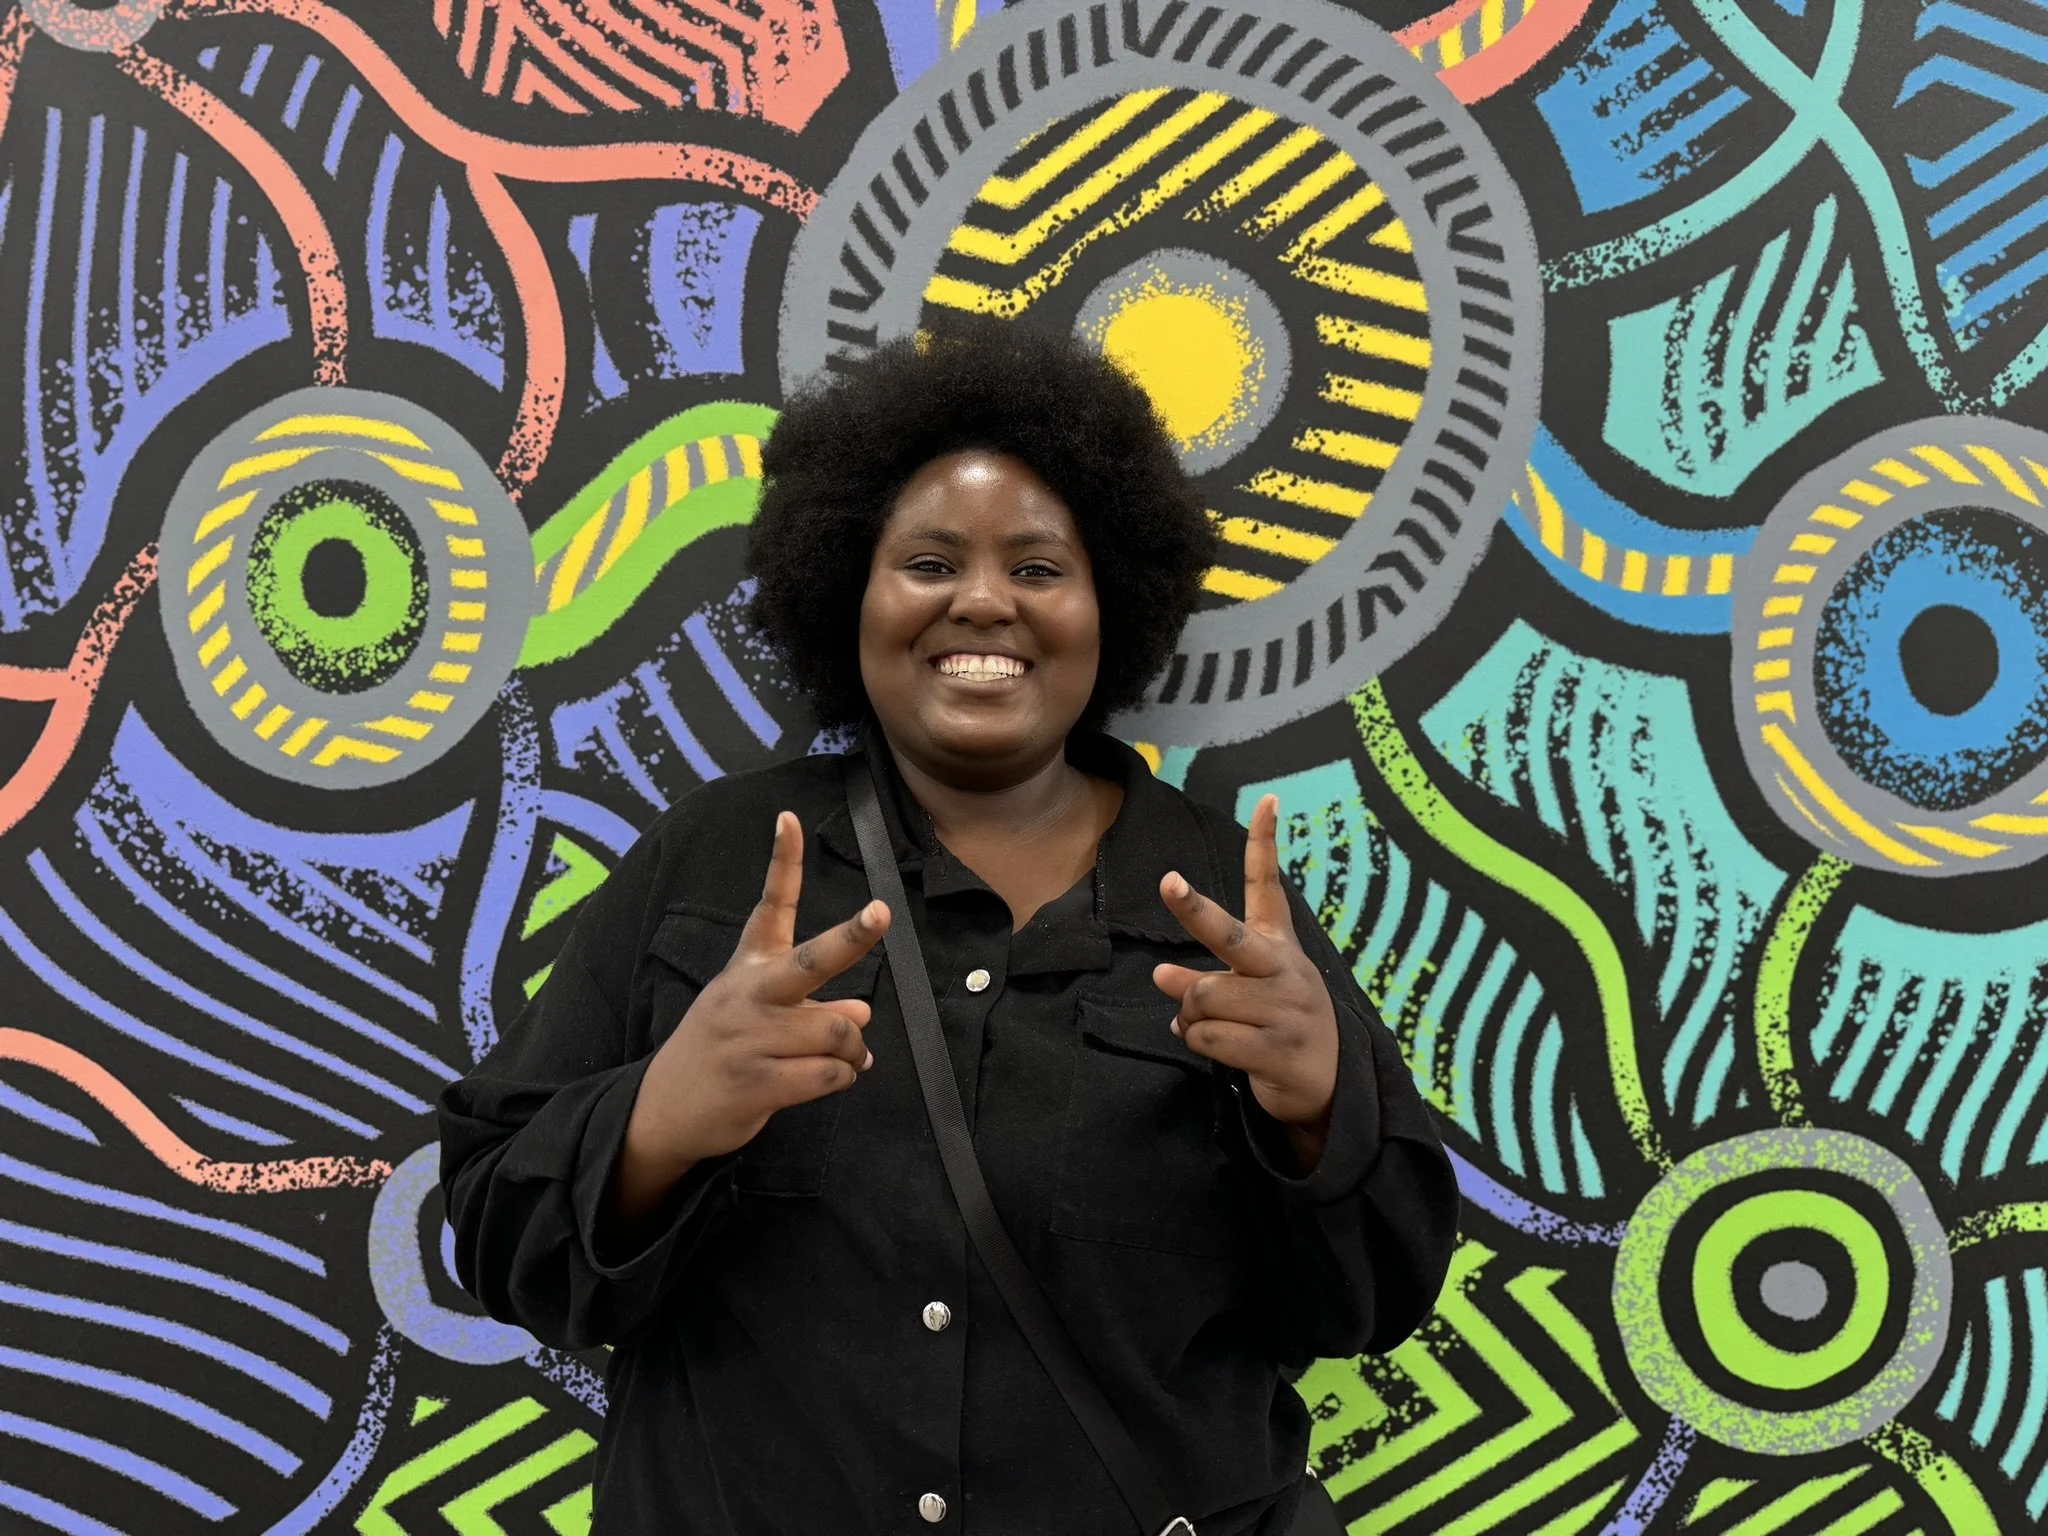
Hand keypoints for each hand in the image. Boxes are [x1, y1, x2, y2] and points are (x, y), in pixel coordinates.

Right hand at [624, 811, 890, 1181]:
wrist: (663, 1111)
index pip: (769, 906)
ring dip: (853, 1048)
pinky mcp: (755, 1083)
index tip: (788, 817)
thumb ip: (811, 1008)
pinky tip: (835, 1077)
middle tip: (880, 912)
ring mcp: (749, 1039)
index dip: (782, 861)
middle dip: (850, 937)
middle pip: (809, 962)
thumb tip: (861, 1012)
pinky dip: (843, 1076)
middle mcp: (747, 995)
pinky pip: (826, 1074)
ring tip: (848, 1056)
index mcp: (746, 968)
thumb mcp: (757, 1018)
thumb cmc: (721, 1052)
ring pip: (835, 1029)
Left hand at [1151, 794, 1339, 1164]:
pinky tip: (1211, 1044)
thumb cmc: (1280, 1024)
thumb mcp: (1251, 992)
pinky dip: (1196, 1041)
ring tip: (1200, 1022)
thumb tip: (1160, 977)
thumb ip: (1206, 977)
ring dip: (1188, 1014)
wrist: (1330, 1085)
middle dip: (1196, 910)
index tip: (1267, 800)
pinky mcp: (1275, 1050)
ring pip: (1203, 997)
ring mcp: (1283, 1011)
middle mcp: (1284, 971)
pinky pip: (1208, 1038)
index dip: (1265, 844)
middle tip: (1170, 883)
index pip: (1271, 887)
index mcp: (1280, 947)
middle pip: (1231, 937)